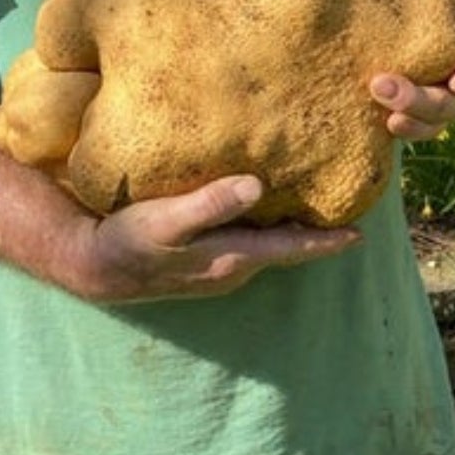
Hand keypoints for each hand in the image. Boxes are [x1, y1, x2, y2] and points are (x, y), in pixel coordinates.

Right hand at [68, 174, 362, 302]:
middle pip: (285, 248)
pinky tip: (264, 208)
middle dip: (316, 233)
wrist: (94, 268)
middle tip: (348, 213)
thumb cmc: (130, 239)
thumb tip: (256, 186)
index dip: (325, 241)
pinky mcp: (203, 260)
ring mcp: (218, 267)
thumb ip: (210, 203)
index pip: (291, 247)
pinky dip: (264, 228)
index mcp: (232, 256)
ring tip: (315, 206)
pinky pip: (246, 243)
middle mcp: (233, 267)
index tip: (359, 235)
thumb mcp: (168, 219)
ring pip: (267, 247)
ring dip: (291, 230)